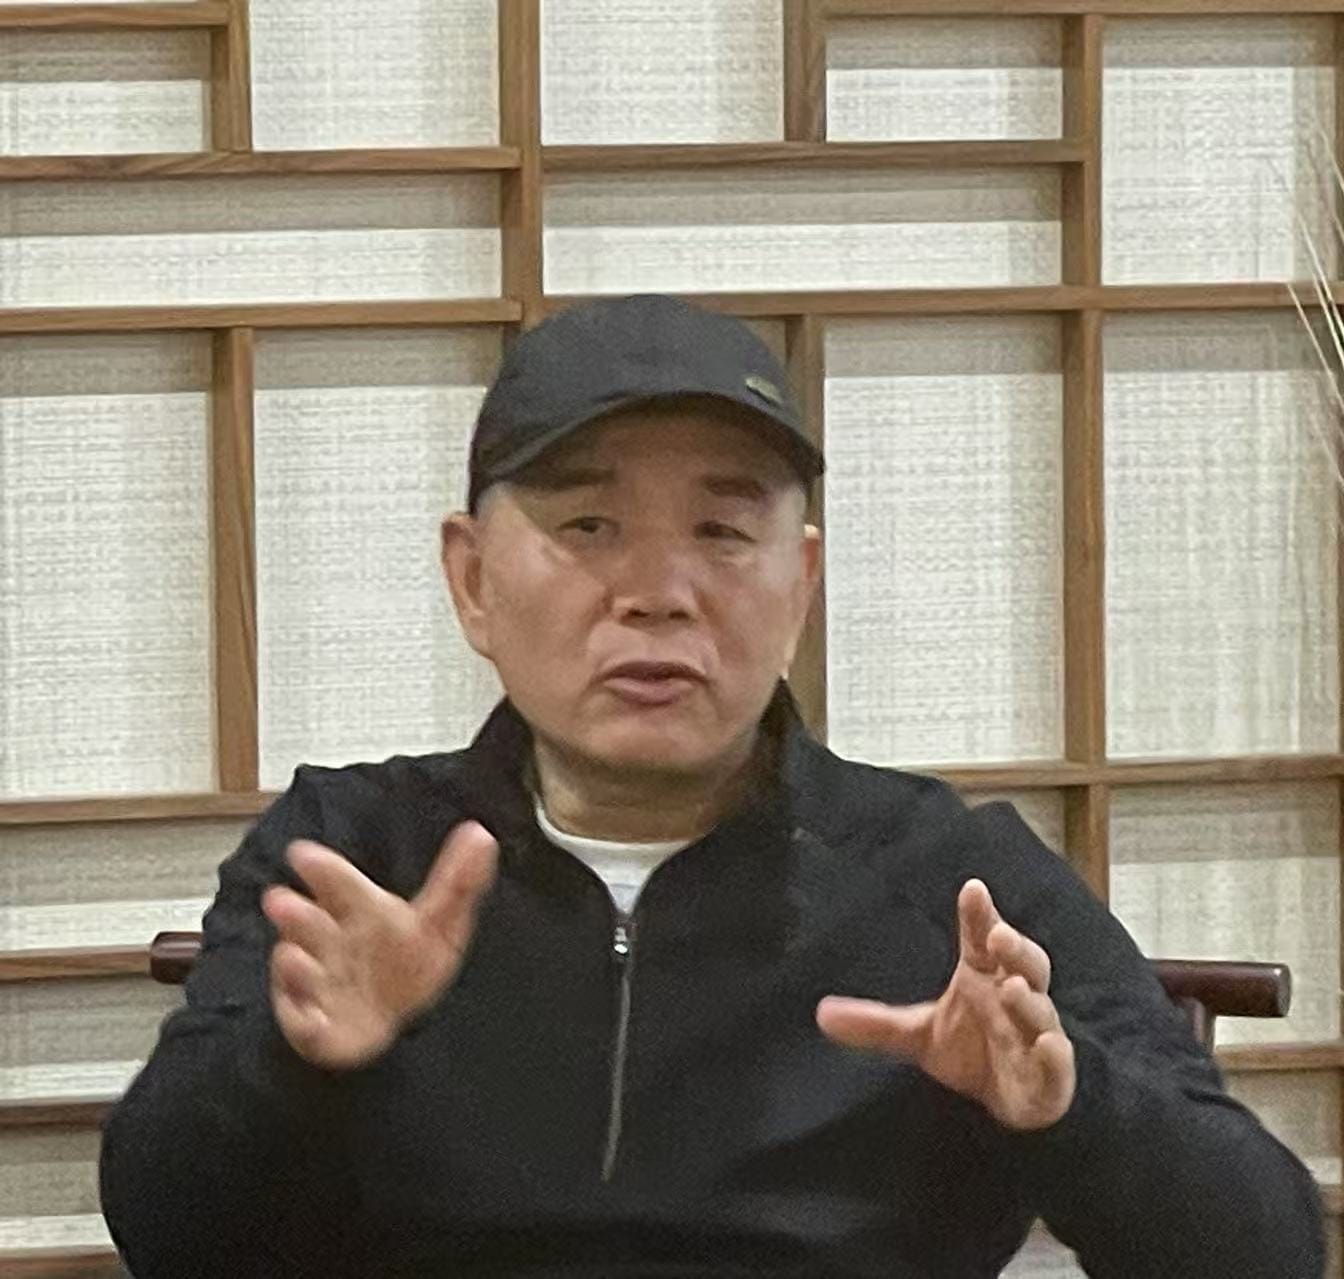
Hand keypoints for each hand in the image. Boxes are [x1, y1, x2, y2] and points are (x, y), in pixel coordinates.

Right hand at [260, 821, 498, 1070]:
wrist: (390, 1019)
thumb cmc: (405, 960)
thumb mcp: (440, 922)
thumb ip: (459, 881)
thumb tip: (481, 834)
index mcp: (358, 912)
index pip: (338, 884)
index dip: (322, 869)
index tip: (301, 853)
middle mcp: (331, 944)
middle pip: (310, 925)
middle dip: (294, 914)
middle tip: (279, 900)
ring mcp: (318, 984)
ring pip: (301, 971)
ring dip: (295, 965)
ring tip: (293, 954)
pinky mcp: (316, 1027)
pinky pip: (305, 1024)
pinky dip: (305, 1019)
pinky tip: (313, 1016)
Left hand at [815, 878, 1074, 1130]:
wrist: (1007, 1103)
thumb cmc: (969, 1049)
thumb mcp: (917, 1034)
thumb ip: (875, 1023)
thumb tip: (821, 1014)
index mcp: (984, 977)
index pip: (982, 939)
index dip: (980, 914)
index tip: (972, 888)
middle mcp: (1015, 998)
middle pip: (1026, 964)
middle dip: (1015, 949)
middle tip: (998, 935)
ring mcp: (1036, 1037)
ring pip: (1041, 1012)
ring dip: (1029, 1000)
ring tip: (1011, 987)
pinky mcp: (1049, 1079)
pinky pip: (1058, 1065)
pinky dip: (1056, 1055)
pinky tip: (1050, 1045)